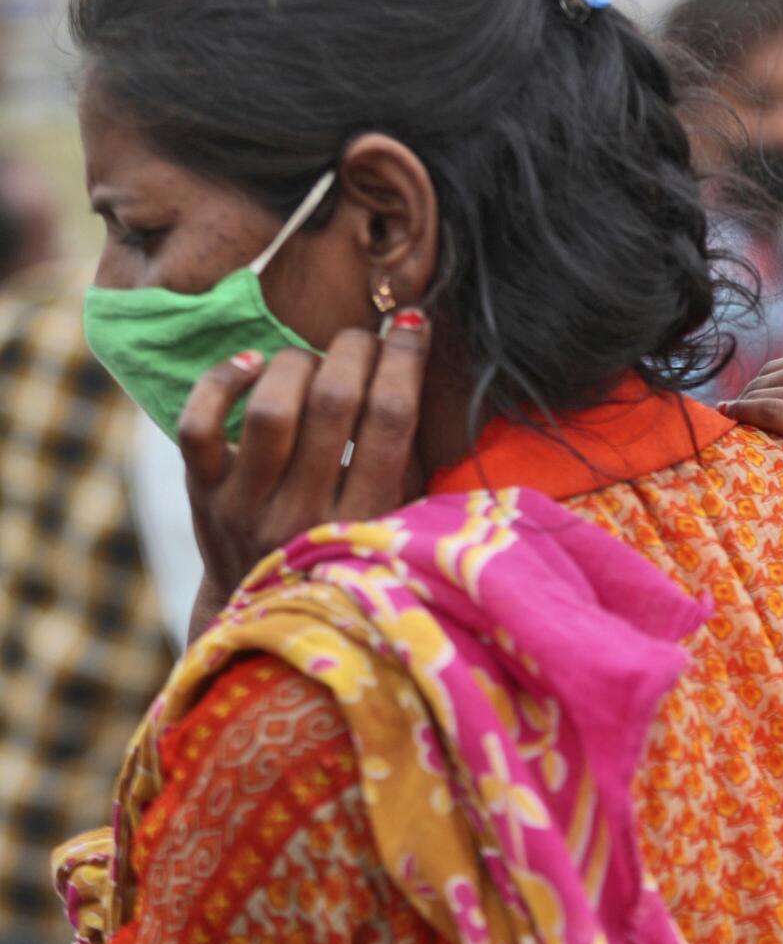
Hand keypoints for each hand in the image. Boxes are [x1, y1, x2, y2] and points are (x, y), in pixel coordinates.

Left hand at [179, 312, 429, 635]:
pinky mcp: (203, 496)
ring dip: (299, 363)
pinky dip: (224, 382)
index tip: (414, 325)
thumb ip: (412, 458)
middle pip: (334, 402)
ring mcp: (246, 507)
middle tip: (366, 336)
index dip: (406, 361)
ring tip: (315, 360)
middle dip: (356, 350)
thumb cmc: (354, 553)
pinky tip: (255, 365)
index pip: (392, 421)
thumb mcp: (400, 519)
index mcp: (366, 522)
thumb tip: (423, 363)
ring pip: (270, 408)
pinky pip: (199, 425)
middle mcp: (303, 515)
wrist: (273, 618)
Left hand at [720, 344, 782, 506]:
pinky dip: (741, 415)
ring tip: (729, 428)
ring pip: (761, 395)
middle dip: (745, 397)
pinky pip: (765, 413)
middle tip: (733, 421)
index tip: (745, 405)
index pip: (779, 366)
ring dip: (741, 409)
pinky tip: (729, 421)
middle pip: (764, 379)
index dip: (758, 387)